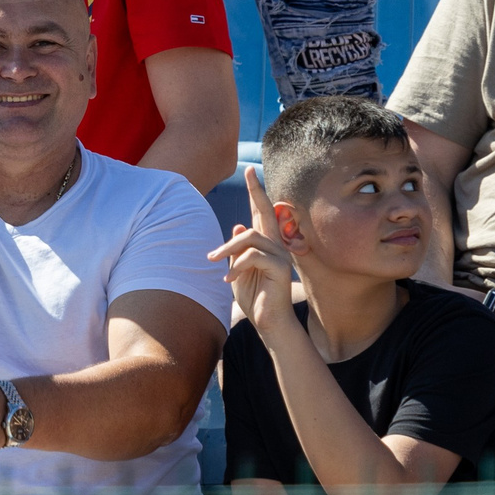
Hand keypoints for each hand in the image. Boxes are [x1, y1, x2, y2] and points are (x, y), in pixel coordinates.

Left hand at [211, 168, 298, 337]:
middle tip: (248, 171)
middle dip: (256, 191)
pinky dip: (237, 266)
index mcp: (266, 244)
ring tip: (213, 261)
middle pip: (265, 212)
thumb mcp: (238, 271)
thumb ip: (237, 251)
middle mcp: (276, 245)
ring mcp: (281, 255)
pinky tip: (229, 279)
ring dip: (228, 248)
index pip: (261, 214)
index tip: (250, 172)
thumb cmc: (254, 297)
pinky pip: (252, 257)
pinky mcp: (281, 267)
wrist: (269, 323)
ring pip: (250, 236)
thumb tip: (238, 225)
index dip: (256, 193)